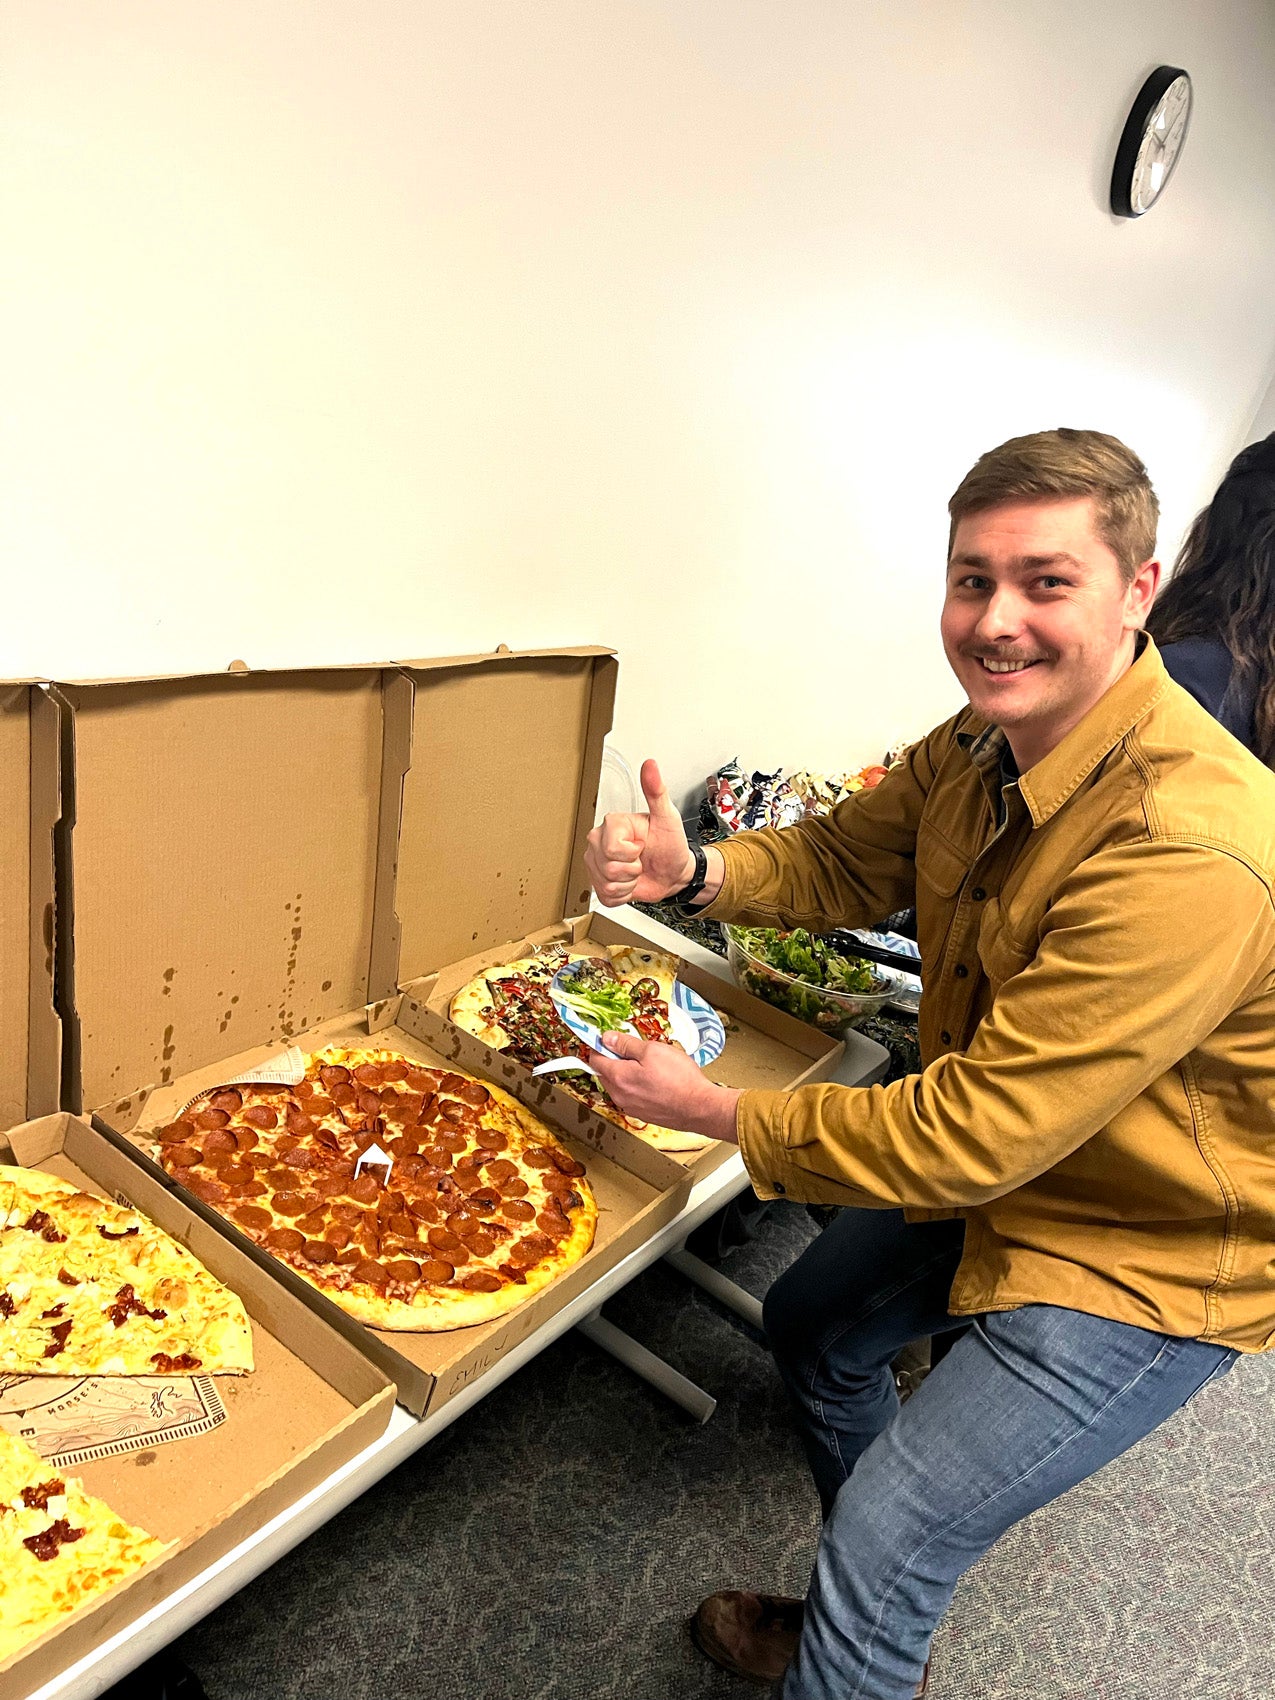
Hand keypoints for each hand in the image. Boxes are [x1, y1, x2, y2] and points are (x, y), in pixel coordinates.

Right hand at [585, 758, 694, 905]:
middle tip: (641, 859)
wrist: (674, 873)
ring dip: (629, 883)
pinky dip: (624, 894)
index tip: (642, 845)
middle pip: (607, 868)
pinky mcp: (600, 885)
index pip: (612, 849)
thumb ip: (656, 791)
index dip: (633, 853)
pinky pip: (606, 897)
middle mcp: (598, 843)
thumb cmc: (670, 845)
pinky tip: (631, 883)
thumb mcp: (667, 817)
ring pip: (606, 884)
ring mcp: (596, 864)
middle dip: (631, 870)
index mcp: (612, 825)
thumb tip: (650, 765)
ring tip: (637, 871)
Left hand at [589, 1032, 740, 1142]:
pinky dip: (636, 1086)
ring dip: (625, 1073)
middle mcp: (619, 1096)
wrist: (700, 1108)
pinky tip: (654, 1080)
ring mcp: (630, 1107)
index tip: (608, 1038)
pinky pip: (631, 1096)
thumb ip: (626, 1044)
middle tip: (634, 1050)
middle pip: (605, 1073)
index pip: (594, 1059)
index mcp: (618, 1077)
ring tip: (648, 1065)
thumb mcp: (653, 1050)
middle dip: (613, 1059)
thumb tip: (607, 1039)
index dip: (600, 1046)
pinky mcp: (642, 1114)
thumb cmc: (679, 1079)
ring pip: (618, 1085)